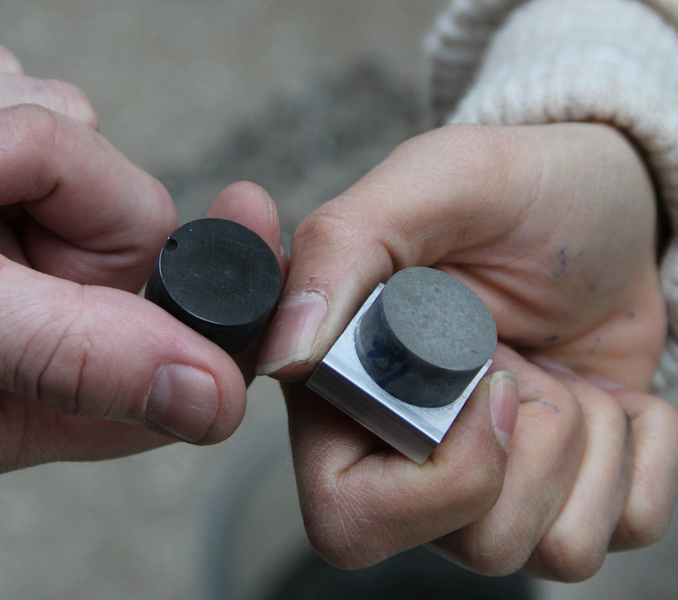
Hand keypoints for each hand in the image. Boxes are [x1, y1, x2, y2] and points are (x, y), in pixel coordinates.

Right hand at [0, 41, 285, 480]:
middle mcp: (34, 312)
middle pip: (129, 222)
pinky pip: (22, 95)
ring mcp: (8, 232)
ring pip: (75, 143)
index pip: (175, 356)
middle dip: (58, 174)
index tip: (251, 218)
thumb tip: (209, 400)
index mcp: (33, 392)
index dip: (227, 297)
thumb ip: (71, 358)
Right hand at [258, 123, 677, 580]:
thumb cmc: (514, 190)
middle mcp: (412, 454)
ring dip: (588, 441)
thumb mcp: (431, 185)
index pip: (350, 518)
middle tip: (526, 363)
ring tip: (558, 365)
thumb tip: (285, 355)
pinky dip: (643, 452)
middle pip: (470, 547)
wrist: (605, 206)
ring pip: (546, 551)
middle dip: (533, 450)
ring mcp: (493, 479)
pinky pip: (622, 528)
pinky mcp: (567, 486)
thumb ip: (341, 248)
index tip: (488, 384)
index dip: (436, 481)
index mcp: (353, 394)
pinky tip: (606, 393)